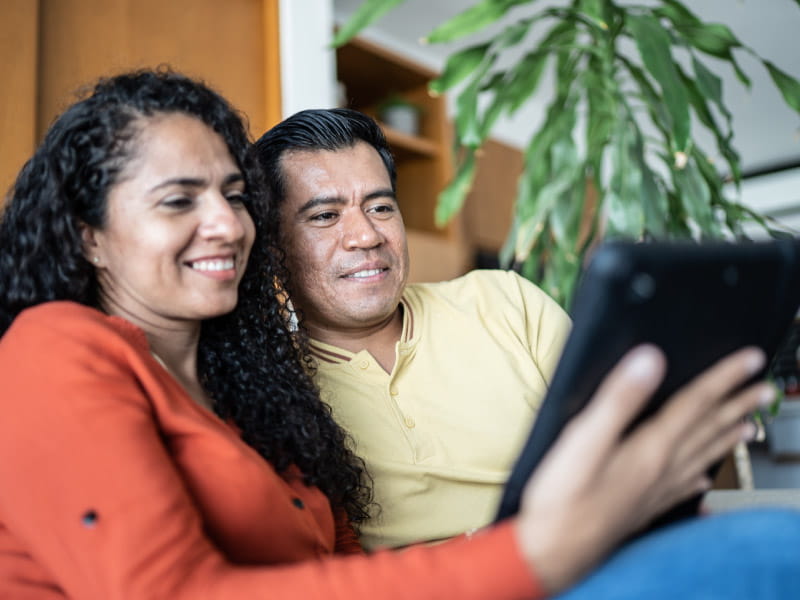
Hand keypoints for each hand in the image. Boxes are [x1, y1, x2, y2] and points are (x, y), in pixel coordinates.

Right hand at [512, 344, 772, 593]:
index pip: (697, 404)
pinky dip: (699, 477)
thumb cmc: (563, 498)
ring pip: (702, 457)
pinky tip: (704, 480)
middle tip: (764, 389)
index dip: (725, 377)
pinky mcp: (642, 508)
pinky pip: (683, 488)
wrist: (553, 551)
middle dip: (738, 405)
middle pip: (708, 430)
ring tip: (748, 427)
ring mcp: (655, 491)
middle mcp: (662, 470)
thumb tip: (649, 360)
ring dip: (727, 438)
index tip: (751, 359)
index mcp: (652, 448)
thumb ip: (618, 398)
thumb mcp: (584, 438)